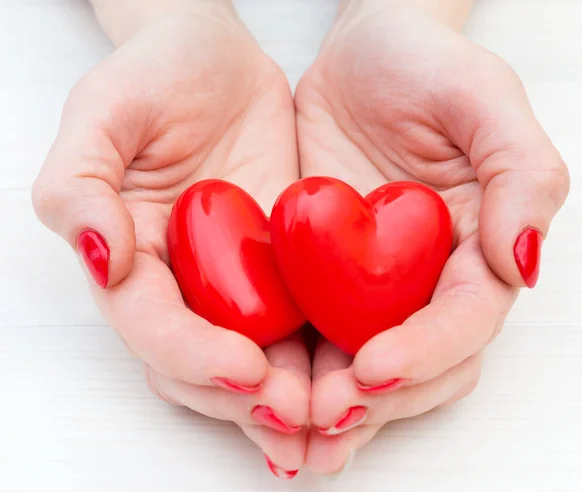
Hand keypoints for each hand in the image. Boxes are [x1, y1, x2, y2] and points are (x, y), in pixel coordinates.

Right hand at [32, 2, 307, 476]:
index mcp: (130, 257)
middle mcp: (181, 283)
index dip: (191, 355)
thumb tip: (98, 257)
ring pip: (256, 357)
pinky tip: (355, 377)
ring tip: (331, 419)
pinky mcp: (283, 268)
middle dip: (245, 397)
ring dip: (289, 396)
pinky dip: (323, 358)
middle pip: (202, 363)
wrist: (217, 61)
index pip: (150, 325)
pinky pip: (303, 321)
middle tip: (299, 412)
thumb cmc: (154, 78)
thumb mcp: (102, 114)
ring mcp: (234, 280)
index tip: (245, 367)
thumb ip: (78, 185)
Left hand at [296, 1, 568, 472]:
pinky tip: (260, 389)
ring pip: (359, 363)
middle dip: (373, 397)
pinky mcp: (322, 276)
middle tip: (322, 414)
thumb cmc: (426, 68)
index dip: (426, 351)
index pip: (464, 321)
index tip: (373, 364)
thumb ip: (522, 174)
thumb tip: (522, 263)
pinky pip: (309, 331)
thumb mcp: (482, 100)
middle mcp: (427, 279)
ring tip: (288, 430)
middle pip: (416, 363)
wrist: (363, 56)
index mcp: (477, 249)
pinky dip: (289, 367)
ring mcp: (372, 283)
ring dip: (328, 403)